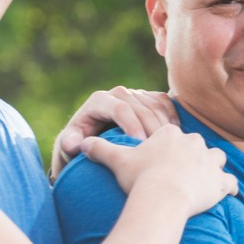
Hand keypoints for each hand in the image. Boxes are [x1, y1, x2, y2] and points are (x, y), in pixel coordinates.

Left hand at [52, 86, 178, 176]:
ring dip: (164, 124)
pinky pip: (164, 102)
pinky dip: (171, 116)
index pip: (120, 108)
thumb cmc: (81, 145)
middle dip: (151, 127)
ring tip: (167, 145)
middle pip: (141, 106)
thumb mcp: (69, 146)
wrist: (93, 139)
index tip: (140, 145)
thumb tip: (76, 145)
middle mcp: (117, 93)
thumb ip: (69, 144)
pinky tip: (174, 134)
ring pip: (155, 104)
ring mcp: (134, 93)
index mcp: (99, 101)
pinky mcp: (148, 98)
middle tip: (158, 149)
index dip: (132, 125)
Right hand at [81, 125, 235, 215]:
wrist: (162, 197)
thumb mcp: (116, 161)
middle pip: (196, 145)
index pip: (173, 135)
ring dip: (212, 168)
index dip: (169, 147)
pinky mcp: (220, 180)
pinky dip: (228, 188)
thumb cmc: (139, 178)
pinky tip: (226, 195)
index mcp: (171, 134)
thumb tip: (80, 144)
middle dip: (191, 155)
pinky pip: (230, 182)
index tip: (165, 159)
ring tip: (204, 181)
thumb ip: (100, 149)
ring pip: (217, 159)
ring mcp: (210, 160)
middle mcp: (194, 142)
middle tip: (183, 171)